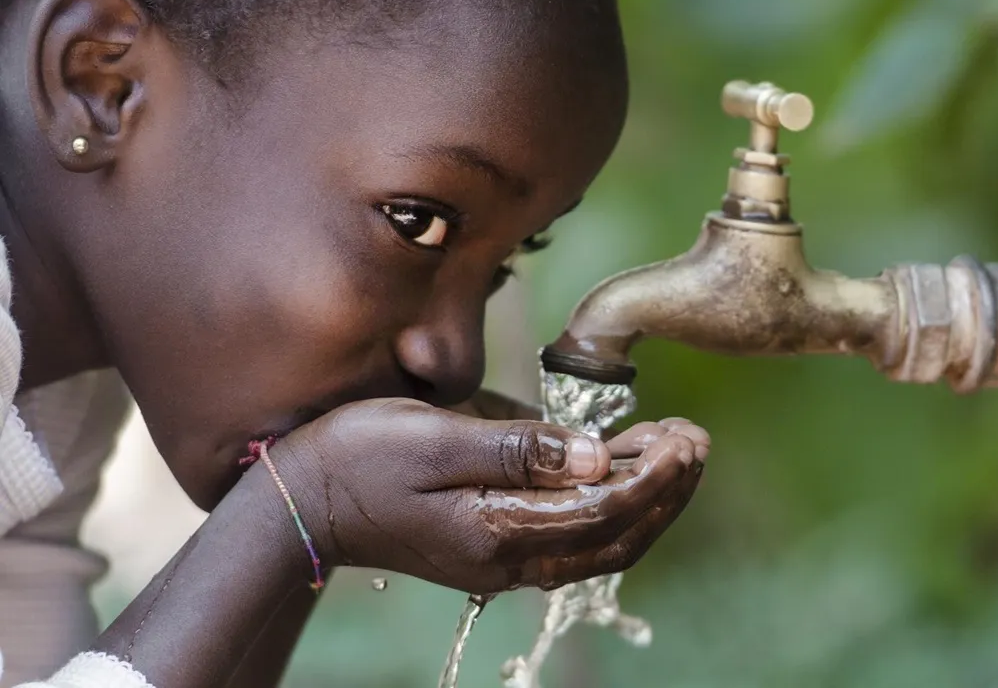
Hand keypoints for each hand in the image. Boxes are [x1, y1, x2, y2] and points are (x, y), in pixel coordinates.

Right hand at [261, 399, 707, 593]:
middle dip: (665, 491)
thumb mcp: (436, 437)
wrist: (302, 502)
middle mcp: (509, 558)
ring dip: (646, 501)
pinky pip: (574, 537)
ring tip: (676, 450)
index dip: (654, 476)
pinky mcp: (495, 547)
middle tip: (695, 440)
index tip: (685, 437)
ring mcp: (503, 560)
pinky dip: (612, 507)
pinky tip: (625, 468)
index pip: (604, 511)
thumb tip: (597, 456)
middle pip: (616, 537)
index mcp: (498, 530)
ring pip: (600, 544)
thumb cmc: (360, 456)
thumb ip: (519, 448)